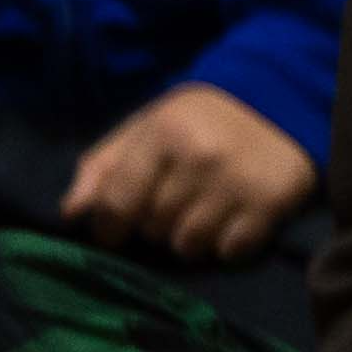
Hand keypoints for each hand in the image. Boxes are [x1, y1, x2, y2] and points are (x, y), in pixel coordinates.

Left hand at [61, 82, 314, 262]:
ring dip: (188, 240)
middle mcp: (201, 158)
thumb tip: (71, 213)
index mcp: (163, 135)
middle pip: (154, 228)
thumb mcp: (145, 129)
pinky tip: (230, 223)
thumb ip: (103, 168)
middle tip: (170, 209)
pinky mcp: (272, 203)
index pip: (117, 203)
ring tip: (198, 218)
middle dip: (154, 226)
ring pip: (190, 245)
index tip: (114, 231)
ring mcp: (238, 182)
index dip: (109, 226)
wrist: (280, 101)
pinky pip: (230, 251)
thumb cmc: (198, 120)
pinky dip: (225, 246)